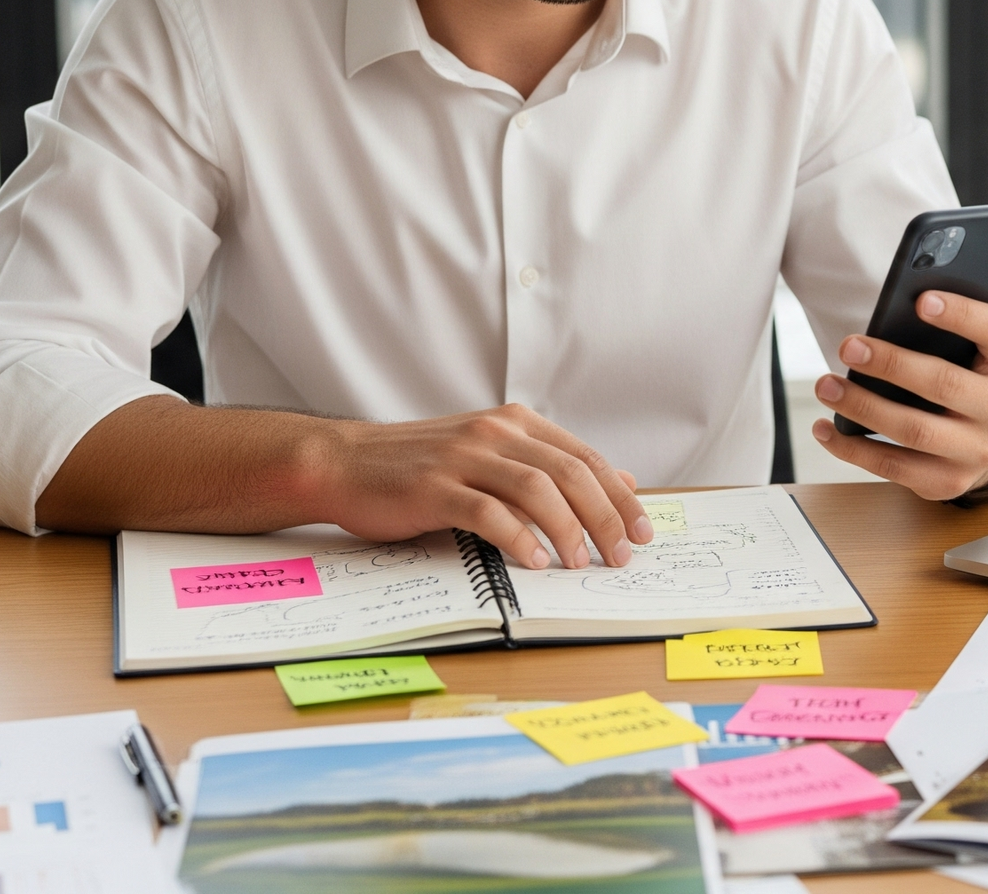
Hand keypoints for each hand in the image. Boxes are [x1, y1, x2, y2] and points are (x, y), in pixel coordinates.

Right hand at [310, 403, 652, 569]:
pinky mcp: (434, 487)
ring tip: (581, 563)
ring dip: (568, 530)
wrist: (345, 463)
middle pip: (570, 473)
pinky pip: (488, 512)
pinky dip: (518, 538)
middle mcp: (495, 433)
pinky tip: (534, 562)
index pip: (584, 458)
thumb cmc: (421, 468)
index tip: (642, 531)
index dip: (620, 496)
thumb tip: (618, 481)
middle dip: (605, 517)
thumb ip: (550, 466)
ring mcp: (464, 457)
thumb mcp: (492, 457)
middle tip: (621, 555)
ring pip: (536, 489)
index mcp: (515, 424)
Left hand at [812, 260, 987, 499]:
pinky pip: (893, 466)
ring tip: (825, 384)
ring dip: (862, 405)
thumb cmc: (977, 373)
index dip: (961, 315)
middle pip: (944, 383)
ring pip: (913, 429)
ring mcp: (977, 451)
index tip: (920, 300)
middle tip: (848, 345)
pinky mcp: (946, 481)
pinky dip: (853, 448)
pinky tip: (825, 427)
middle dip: (891, 363)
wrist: (985, 440)